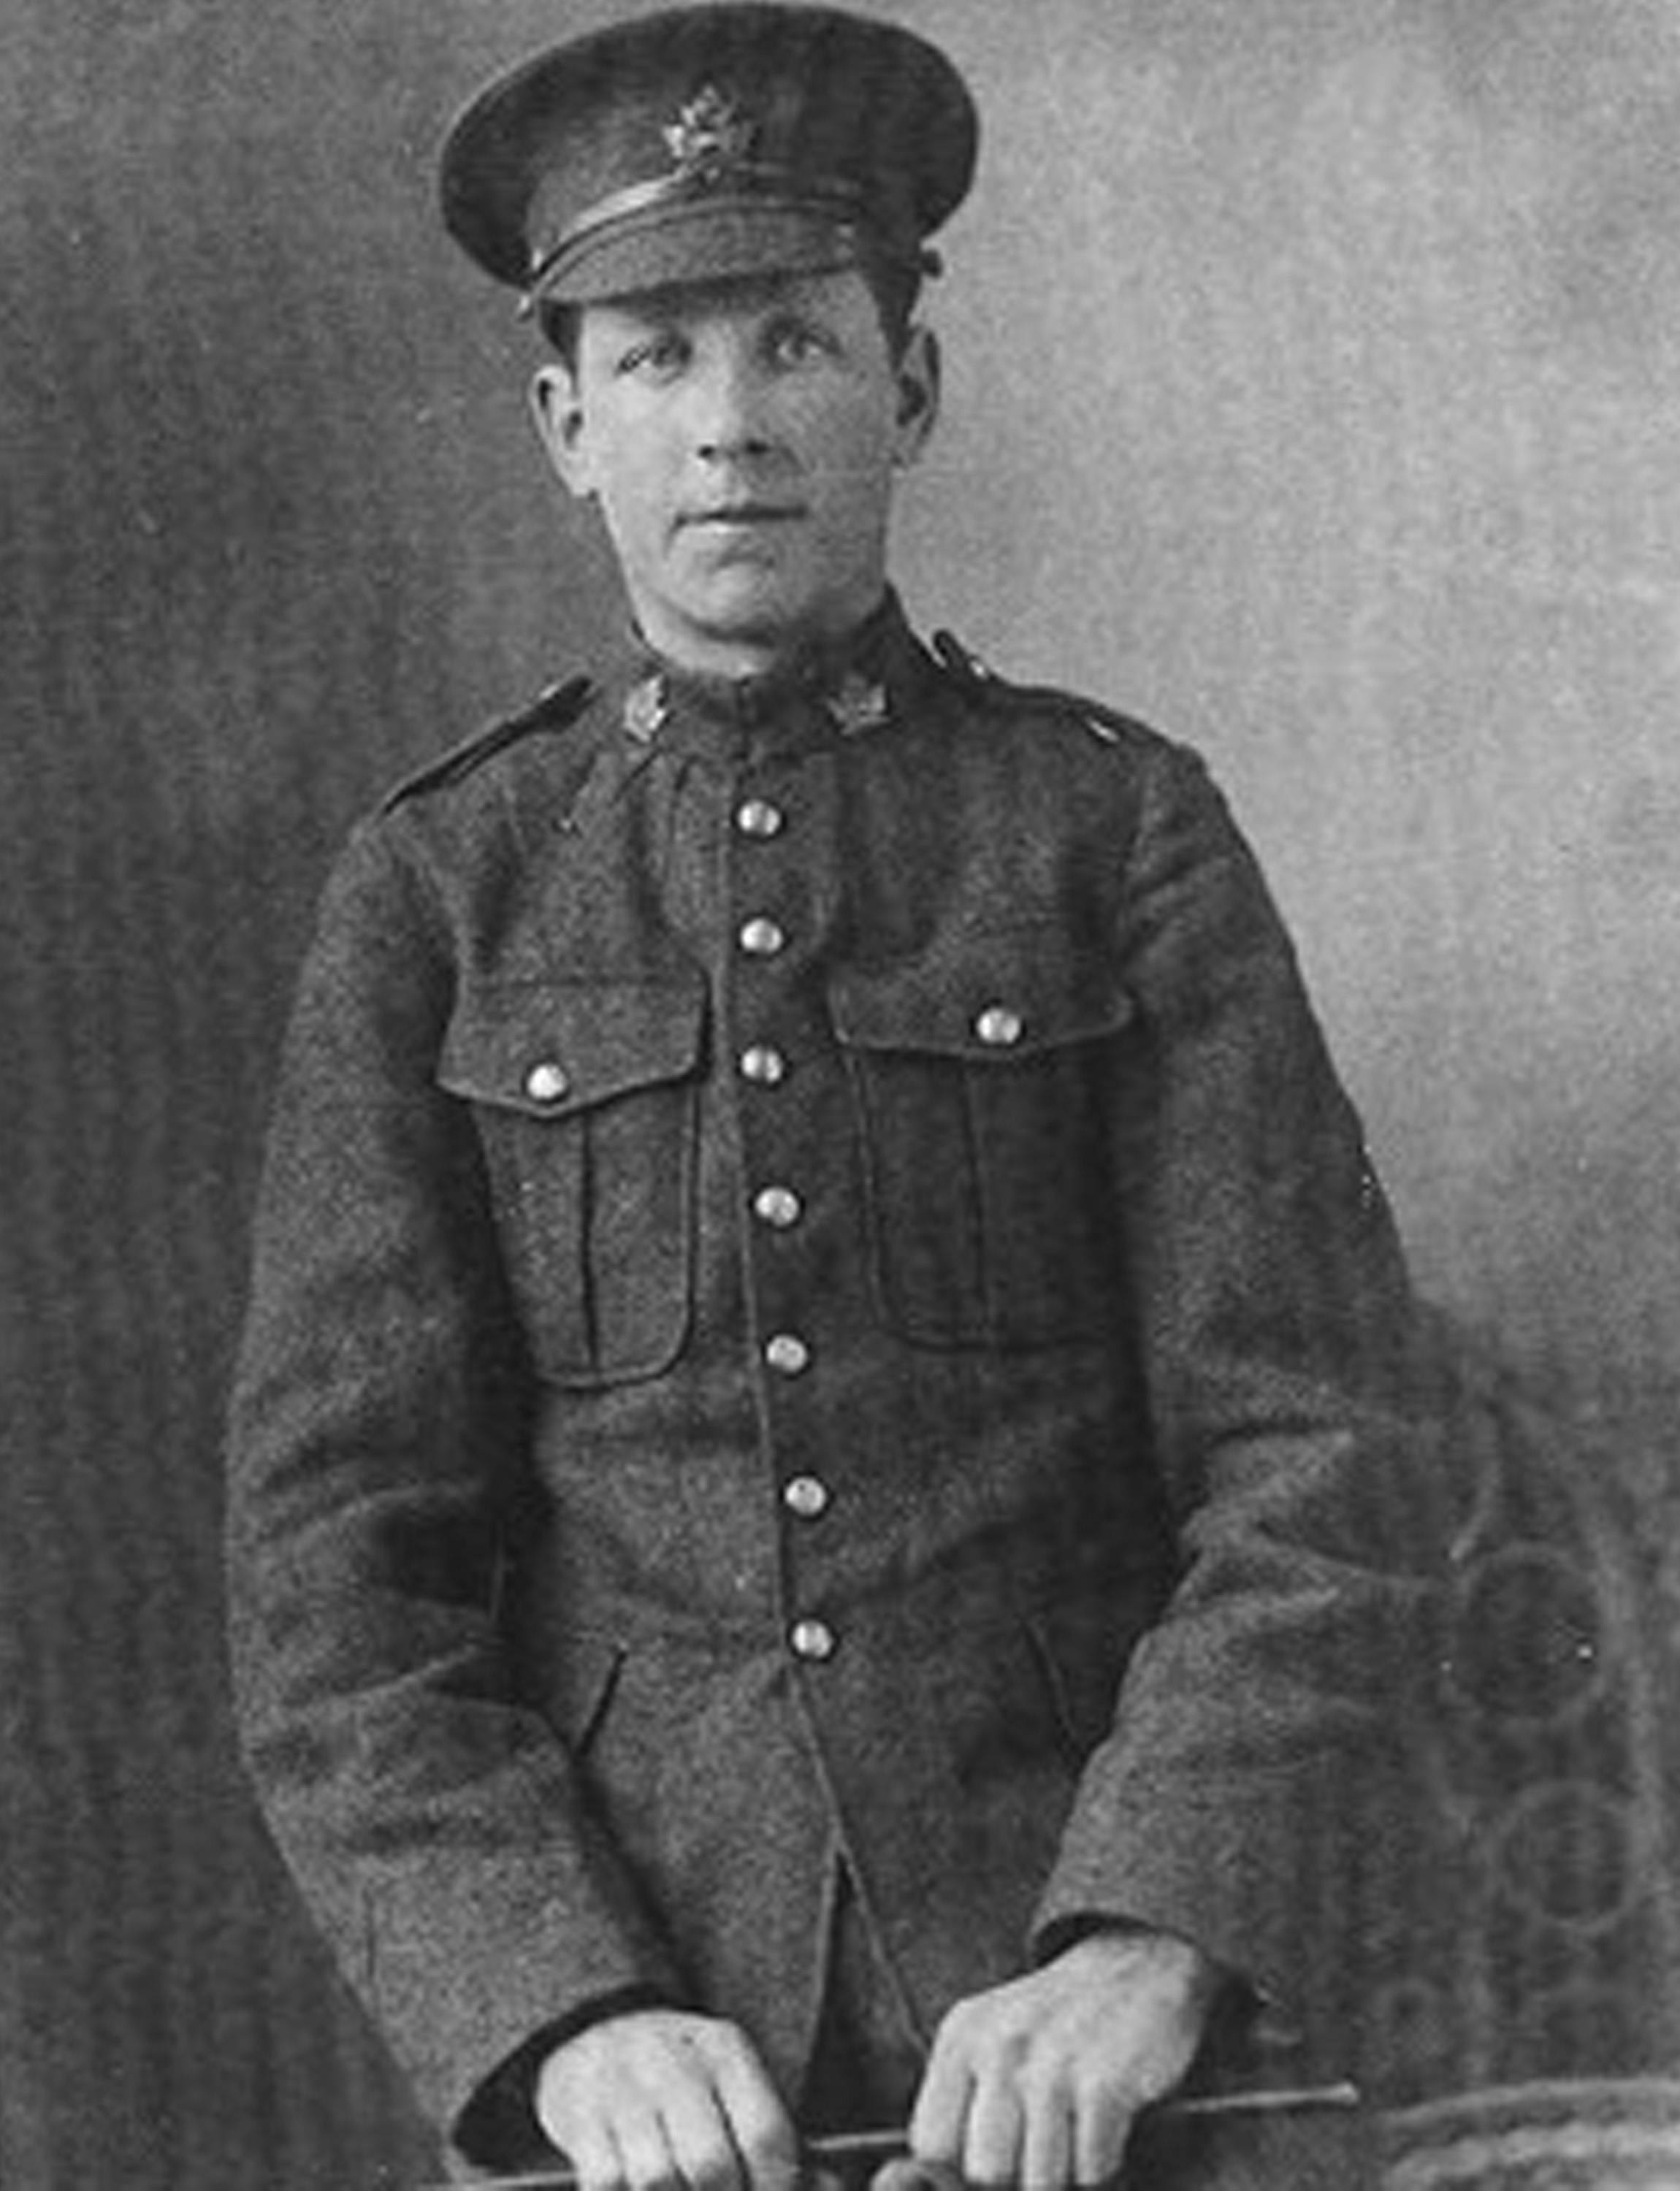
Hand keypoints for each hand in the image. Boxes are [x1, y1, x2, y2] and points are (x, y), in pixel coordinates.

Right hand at [535, 2009, 799, 2190]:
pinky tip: (636, 2188)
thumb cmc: (684, 2072)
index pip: (766, 2134)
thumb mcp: (732, 2081)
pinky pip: (607, 2183)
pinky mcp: (578, 2115)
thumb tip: (828, 2187)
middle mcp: (674, 2062)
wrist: (596, 2026)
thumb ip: (774, 2135)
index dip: (777, 2187)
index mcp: (726, 2049)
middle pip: (712, 2166)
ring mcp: (622, 2087)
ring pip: (658, 2181)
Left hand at [909, 1929, 1221, 2190]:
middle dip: (1015, 2176)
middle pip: (984, 2172)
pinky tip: (1105, 2130)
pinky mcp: (1104, 2085)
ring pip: (1039, 2182)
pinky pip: (1090, 2172)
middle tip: (1041, 2147)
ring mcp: (1051, 2064)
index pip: (930, 2143)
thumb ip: (962, 2100)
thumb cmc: (1058, 2022)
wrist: (1138, 1964)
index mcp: (961, 2037)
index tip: (993, 2157)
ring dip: (1064, 2174)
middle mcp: (999, 2047)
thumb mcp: (991, 2038)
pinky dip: (1102, 2166)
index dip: (959, 2168)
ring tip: (1075, 2138)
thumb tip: (940, 2182)